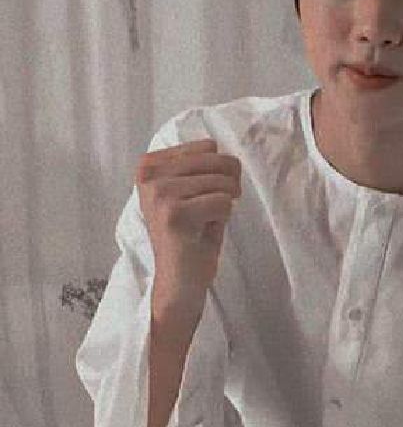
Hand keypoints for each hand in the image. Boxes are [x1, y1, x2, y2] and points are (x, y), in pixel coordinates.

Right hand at [135, 138, 240, 310]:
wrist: (179, 280)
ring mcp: (160, 194)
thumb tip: (224, 150)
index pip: (209, 146)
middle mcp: (150, 175)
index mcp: (150, 164)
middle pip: (219, 160)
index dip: (220, 170)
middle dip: (228, 185)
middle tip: (212, 209)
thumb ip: (201, 165)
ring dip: (224, 204)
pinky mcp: (174, 214)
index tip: (203, 193)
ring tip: (203, 221)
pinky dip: (223, 218)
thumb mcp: (191, 188)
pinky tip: (202, 232)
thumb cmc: (191, 232)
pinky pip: (223, 202)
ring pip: (223, 182)